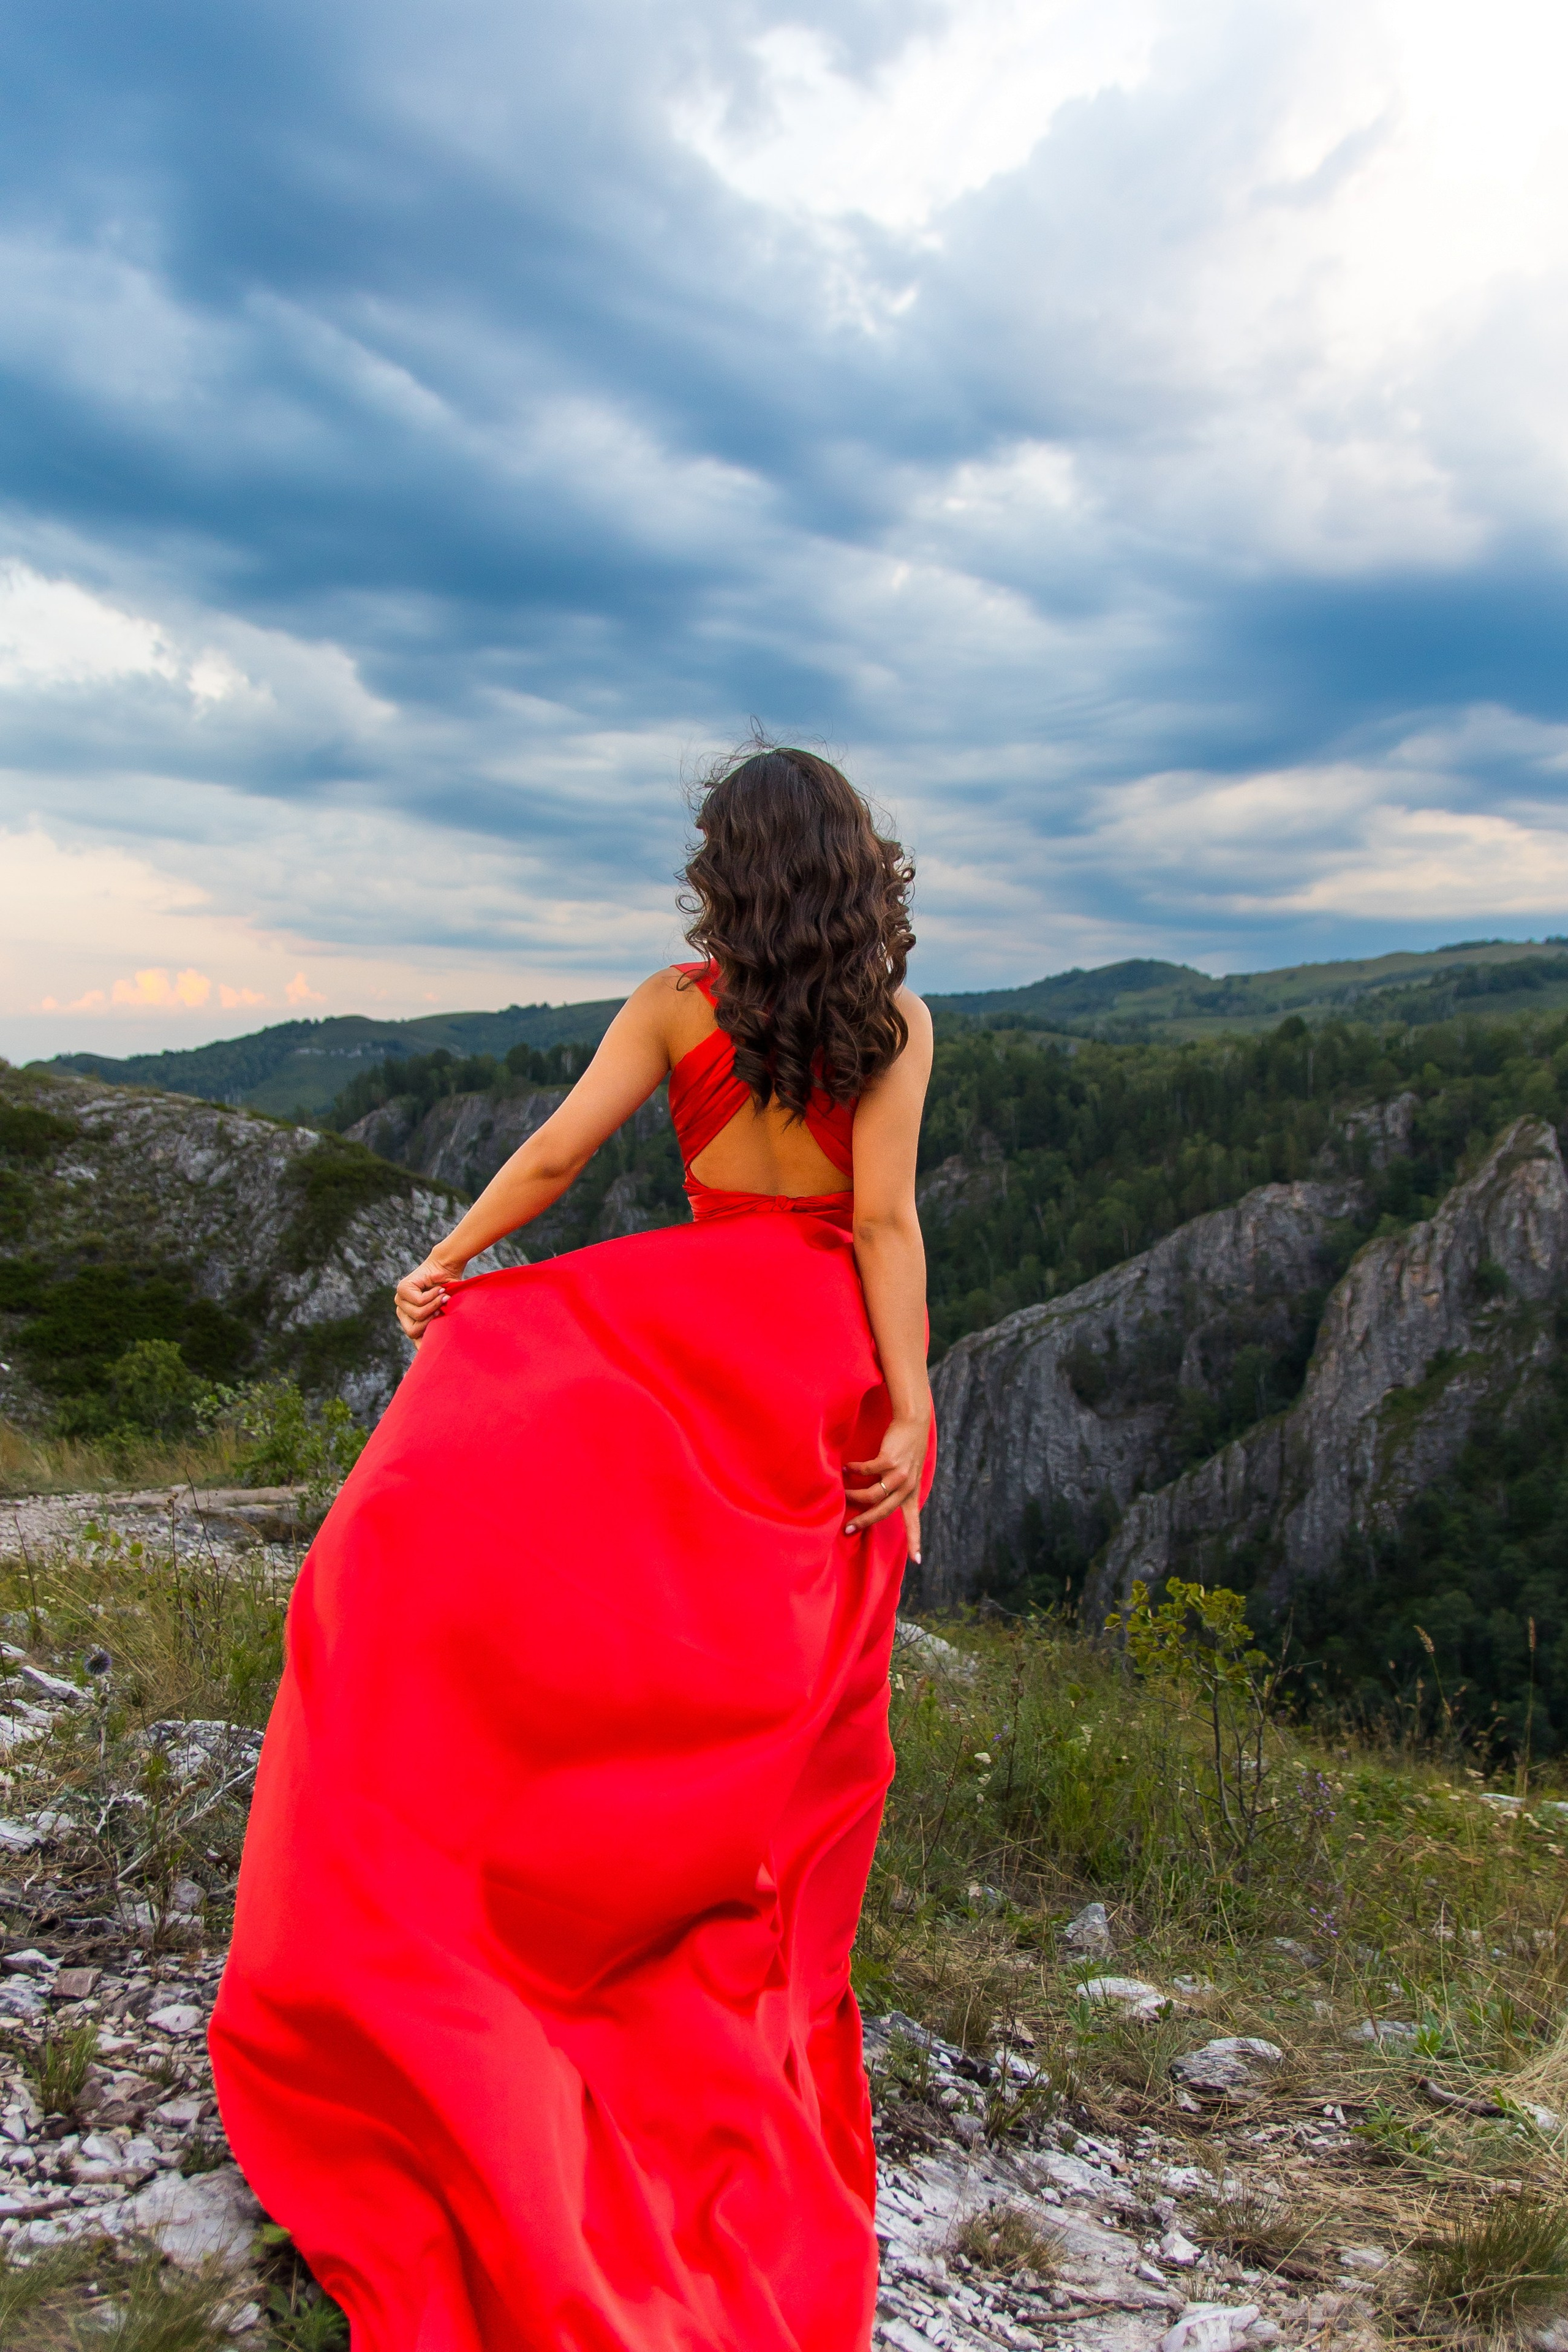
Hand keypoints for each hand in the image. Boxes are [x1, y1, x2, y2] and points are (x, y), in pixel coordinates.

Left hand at [394, 1253, 465, 1343]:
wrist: (448, 1266)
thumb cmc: (450, 1291)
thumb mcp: (446, 1314)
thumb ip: (440, 1329)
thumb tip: (434, 1351)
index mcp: (411, 1321)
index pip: (413, 1340)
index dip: (423, 1346)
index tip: (436, 1348)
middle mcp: (403, 1313)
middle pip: (413, 1332)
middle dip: (433, 1321)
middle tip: (445, 1309)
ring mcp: (399, 1301)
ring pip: (417, 1315)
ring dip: (436, 1305)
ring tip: (445, 1296)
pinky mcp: (402, 1289)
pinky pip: (419, 1301)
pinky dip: (433, 1296)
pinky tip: (439, 1289)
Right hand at [844, 1410, 929, 1562]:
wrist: (913, 1423)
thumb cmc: (907, 1448)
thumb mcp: (908, 1472)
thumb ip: (896, 1488)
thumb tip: (875, 1501)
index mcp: (911, 1493)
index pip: (914, 1522)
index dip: (915, 1541)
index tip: (917, 1561)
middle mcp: (907, 1487)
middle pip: (883, 1512)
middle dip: (863, 1522)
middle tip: (847, 1530)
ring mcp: (899, 1474)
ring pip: (871, 1495)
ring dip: (853, 1495)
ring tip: (841, 1493)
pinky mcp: (889, 1460)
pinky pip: (866, 1471)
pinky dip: (853, 1471)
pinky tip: (846, 1468)